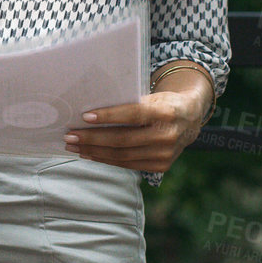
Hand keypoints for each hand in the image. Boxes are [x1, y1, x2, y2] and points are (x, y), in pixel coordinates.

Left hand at [66, 89, 205, 172]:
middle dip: (92, 139)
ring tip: (75, 146)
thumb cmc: (163, 103)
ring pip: (122, 155)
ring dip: (94, 151)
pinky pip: (127, 164)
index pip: (133, 115)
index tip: (85, 117)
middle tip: (70, 135)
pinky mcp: (161, 166)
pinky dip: (106, 159)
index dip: (108, 116)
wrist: (191, 118)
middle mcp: (167, 135)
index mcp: (166, 112)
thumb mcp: (153, 96)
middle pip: (123, 140)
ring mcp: (165, 154)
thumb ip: (130, 104)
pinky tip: (91, 154)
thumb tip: (92, 112)